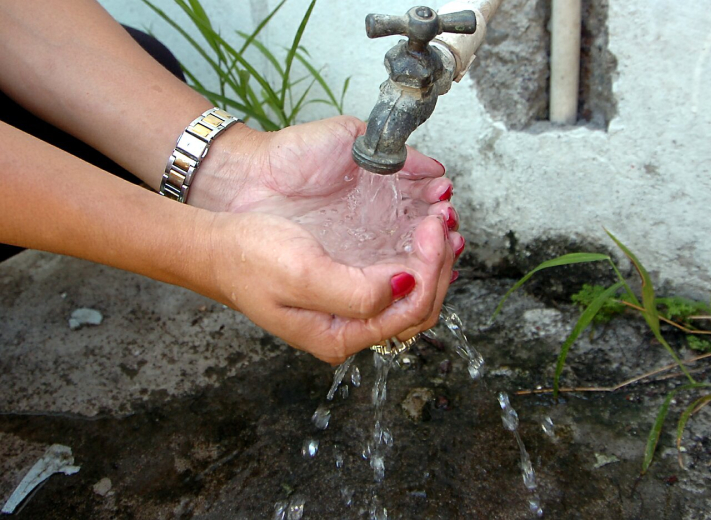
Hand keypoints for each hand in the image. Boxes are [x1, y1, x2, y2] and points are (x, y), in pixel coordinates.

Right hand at [207, 210, 454, 363]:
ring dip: (433, 259)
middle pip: (419, 307)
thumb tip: (406, 286)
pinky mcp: (348, 286)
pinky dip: (416, 254)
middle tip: (442, 221)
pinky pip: (396, 278)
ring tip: (440, 222)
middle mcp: (351, 329)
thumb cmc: (249, 258)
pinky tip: (419, 231)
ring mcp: (351, 309)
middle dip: (439, 263)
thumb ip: (356, 292)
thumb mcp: (301, 274)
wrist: (217, 246)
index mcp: (341, 336)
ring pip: (413, 294)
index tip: (429, 228)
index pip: (411, 312)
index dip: (431, 269)